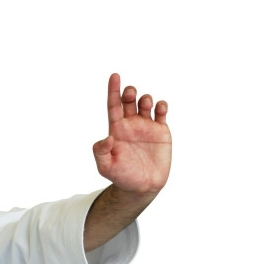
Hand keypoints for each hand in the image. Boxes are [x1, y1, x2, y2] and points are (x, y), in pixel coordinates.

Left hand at [92, 74, 170, 194]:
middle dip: (129, 92)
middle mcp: (131, 125)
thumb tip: (107, 137)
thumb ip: (101, 152)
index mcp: (117, 130)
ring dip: (145, 98)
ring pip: (145, 103)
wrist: (142, 187)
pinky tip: (159, 108)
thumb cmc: (122, 177)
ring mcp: (146, 126)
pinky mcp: (161, 131)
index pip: (114, 105)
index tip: (114, 76)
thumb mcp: (106, 168)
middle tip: (130, 93)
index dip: (113, 90)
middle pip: (129, 100)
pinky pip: (161, 112)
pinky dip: (161, 105)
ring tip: (145, 105)